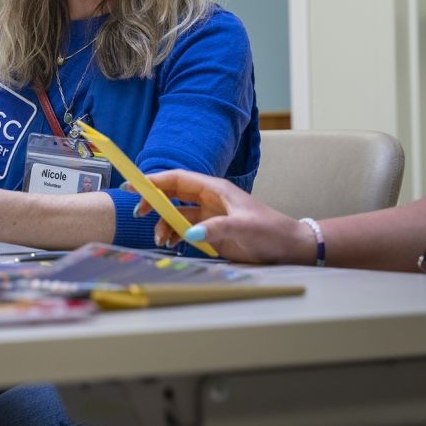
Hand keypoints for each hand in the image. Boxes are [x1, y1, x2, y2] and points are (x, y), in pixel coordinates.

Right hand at [130, 170, 315, 264]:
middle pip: (172, 193)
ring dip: (164, 224)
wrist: (290, 247)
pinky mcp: (211, 231)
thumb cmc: (272, 231)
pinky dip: (174, 235)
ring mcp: (209, 216)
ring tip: (162, 239)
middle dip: (153, 202)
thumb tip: (188, 232)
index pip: (177, 179)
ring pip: (176, 213)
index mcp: (215, 189)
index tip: (134, 186)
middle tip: (139, 213)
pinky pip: (184, 229)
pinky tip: (172, 244)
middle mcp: (209, 199)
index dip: (154, 180)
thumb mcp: (244, 228)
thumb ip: (216, 229)